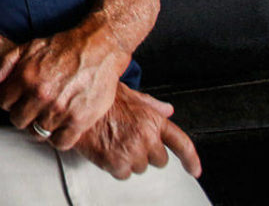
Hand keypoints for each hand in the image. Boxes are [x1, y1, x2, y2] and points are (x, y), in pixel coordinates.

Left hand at [0, 23, 129, 149]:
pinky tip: (61, 126)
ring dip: (40, 126)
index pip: (4, 102)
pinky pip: (60, 142)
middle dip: (23, 115)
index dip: (10, 101)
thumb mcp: (31, 45)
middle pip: (18, 120)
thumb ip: (8, 61)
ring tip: (47, 116)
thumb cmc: (66, 46)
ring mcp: (59, 109)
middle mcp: (40, 95)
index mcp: (26, 77)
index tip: (18, 100)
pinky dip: (59, 138)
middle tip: (33, 109)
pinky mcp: (79, 120)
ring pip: (37, 133)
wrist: (98, 48)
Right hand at [74, 83, 201, 179]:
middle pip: (159, 160)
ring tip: (114, 140)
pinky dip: (115, 166)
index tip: (194, 170)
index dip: (191, 159)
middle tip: (128, 138)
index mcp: (152, 119)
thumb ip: (151, 105)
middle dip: (147, 152)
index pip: (181, 143)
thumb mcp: (128, 94)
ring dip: (130, 159)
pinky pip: (123, 174)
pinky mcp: (116, 164)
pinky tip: (106, 149)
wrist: (73, 105)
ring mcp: (132, 152)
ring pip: (140, 168)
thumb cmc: (99, 98)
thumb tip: (168, 110)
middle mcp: (146, 137)